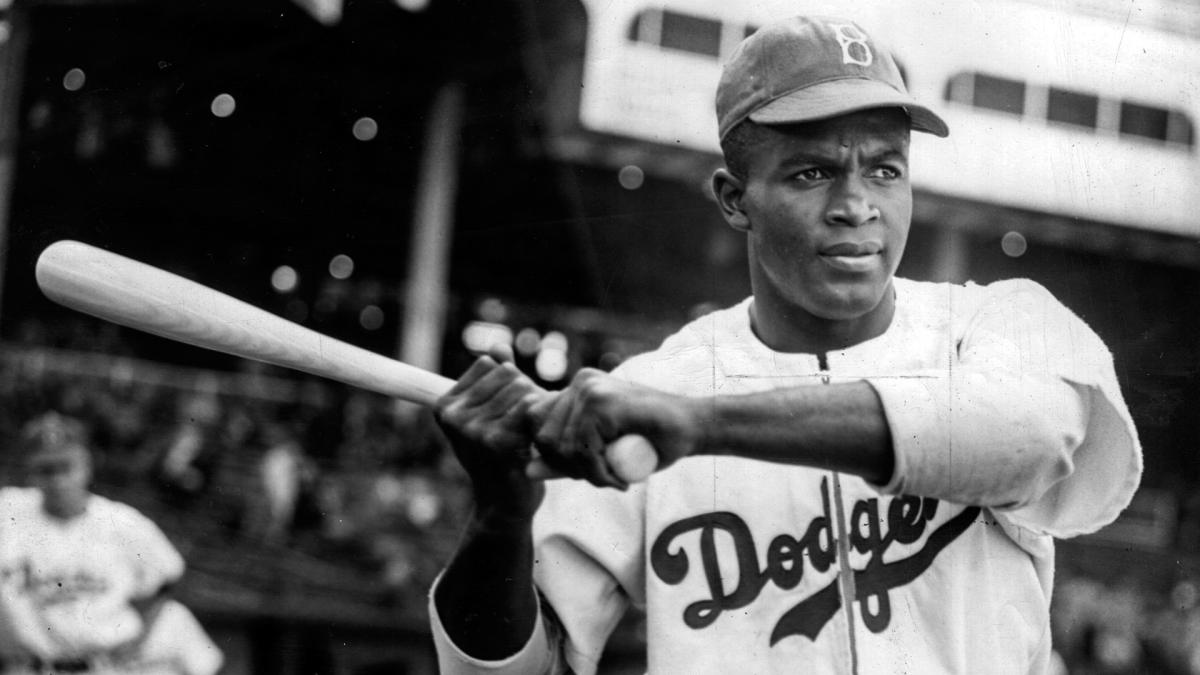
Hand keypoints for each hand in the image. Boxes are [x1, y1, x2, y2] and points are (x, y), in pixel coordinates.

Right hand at [435, 344, 544, 516]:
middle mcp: (454, 415)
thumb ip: (494, 379)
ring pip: (522, 388)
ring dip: (537, 406)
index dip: (508, 380)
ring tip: (531, 433)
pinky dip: (540, 420)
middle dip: (526, 392)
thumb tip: (499, 348)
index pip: (489, 363)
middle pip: (508, 373)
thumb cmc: (499, 456)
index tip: (508, 410)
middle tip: (526, 423)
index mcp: (445, 405)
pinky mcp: (497, 441)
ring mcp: (473, 428)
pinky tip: (536, 441)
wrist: (503, 504)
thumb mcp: (488, 414)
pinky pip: (530, 407)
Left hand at [529, 368, 701, 487]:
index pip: (537, 426)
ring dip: (586, 474)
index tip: (587, 470)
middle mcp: (579, 382)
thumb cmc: (651, 441)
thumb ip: (564, 459)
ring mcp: (590, 389)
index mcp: (575, 389)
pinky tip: (619, 478)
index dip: (555, 457)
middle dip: (567, 468)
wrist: (694, 428)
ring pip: (562, 445)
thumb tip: (526, 470)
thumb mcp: (599, 454)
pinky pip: (582, 448)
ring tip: (613, 478)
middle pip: (543, 437)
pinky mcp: (602, 401)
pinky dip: (598, 473)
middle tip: (602, 477)